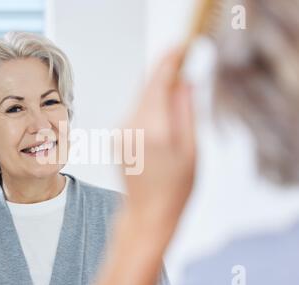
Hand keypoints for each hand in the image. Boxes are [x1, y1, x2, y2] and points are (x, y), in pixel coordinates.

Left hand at [122, 48, 195, 237]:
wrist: (147, 213)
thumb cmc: (174, 189)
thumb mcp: (191, 150)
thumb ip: (186, 112)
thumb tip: (184, 81)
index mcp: (153, 130)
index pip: (158, 83)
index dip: (169, 61)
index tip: (180, 47)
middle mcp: (130, 127)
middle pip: (147, 87)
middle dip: (164, 74)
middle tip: (183, 68)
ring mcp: (120, 132)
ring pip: (140, 98)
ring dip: (157, 92)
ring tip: (175, 102)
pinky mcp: (116, 136)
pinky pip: (134, 111)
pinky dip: (149, 106)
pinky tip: (160, 119)